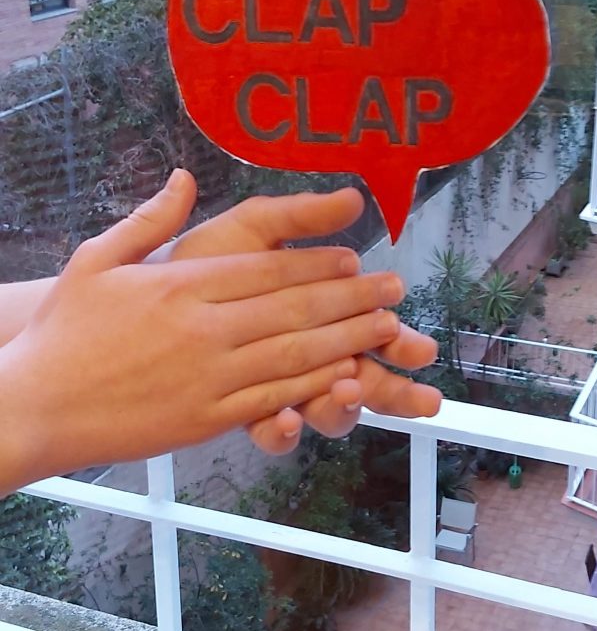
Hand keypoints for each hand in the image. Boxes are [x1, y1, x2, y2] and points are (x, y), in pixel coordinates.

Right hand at [0, 172, 405, 491]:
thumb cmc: (66, 332)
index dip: (317, 263)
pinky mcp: (207, 418)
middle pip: (294, 308)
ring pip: (295, 354)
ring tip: (389, 328)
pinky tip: (347, 376)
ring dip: (349, 339)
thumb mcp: (97, 259)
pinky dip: (316, 386)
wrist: (38, 403)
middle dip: (352, 297)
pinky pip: (274, 398)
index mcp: (181, 285)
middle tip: (395, 288)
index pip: (266, 270)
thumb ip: (149, 219)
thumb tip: (183, 177)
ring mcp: (209, 376)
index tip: (353, 257)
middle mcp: (204, 328)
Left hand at [166, 178, 441, 453]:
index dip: (400, 345)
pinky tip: (287, 420)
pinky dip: (284, 429)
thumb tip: (353, 198)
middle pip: (365, 384)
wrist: (140, 291)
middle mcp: (307, 357)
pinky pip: (271, 432)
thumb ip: (301, 216)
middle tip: (423, 402)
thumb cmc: (201, 259)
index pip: (372, 334)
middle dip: (397, 395)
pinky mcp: (241, 409)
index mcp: (320, 315)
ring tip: (348, 392)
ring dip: (344, 408)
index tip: (419, 351)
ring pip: (326, 413)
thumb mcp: (254, 228)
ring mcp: (277, 386)